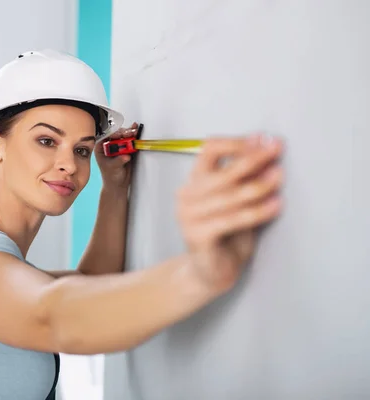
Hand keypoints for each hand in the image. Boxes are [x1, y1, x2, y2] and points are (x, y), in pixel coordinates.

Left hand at [95, 122, 139, 190]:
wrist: (118, 183)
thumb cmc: (110, 176)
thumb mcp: (113, 168)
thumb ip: (119, 161)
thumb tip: (126, 156)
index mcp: (100, 148)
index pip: (105, 137)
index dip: (112, 134)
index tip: (119, 135)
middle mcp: (109, 145)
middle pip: (115, 135)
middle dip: (123, 133)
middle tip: (129, 134)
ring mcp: (118, 146)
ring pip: (123, 136)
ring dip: (129, 133)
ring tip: (134, 132)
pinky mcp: (126, 149)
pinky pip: (129, 140)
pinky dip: (133, 136)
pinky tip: (135, 129)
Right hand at [176, 133, 283, 292]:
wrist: (211, 272)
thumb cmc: (227, 234)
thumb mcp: (237, 199)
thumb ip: (245, 177)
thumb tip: (268, 147)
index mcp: (194, 181)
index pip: (209, 149)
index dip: (237, 142)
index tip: (263, 140)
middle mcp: (186, 195)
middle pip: (223, 170)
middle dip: (254, 158)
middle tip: (277, 151)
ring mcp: (188, 216)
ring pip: (231, 195)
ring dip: (260, 184)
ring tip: (280, 177)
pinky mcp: (198, 236)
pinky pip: (234, 219)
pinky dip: (258, 211)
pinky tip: (276, 204)